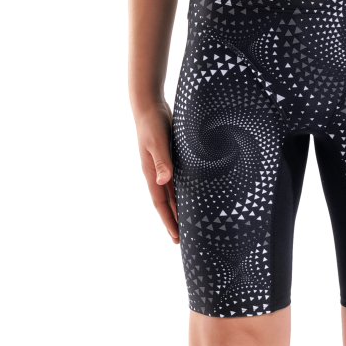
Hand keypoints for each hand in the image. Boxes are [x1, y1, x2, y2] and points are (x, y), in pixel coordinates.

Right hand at [135, 101, 178, 244]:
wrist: (150, 106)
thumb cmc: (152, 124)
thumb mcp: (157, 142)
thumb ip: (161, 161)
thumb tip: (164, 181)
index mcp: (152, 174)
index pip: (161, 204)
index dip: (169, 221)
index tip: (177, 238)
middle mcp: (158, 173)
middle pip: (167, 202)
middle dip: (176, 220)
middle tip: (186, 239)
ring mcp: (164, 166)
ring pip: (174, 192)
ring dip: (181, 206)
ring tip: (192, 221)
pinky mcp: (172, 157)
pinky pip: (179, 179)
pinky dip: (186, 189)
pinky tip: (196, 193)